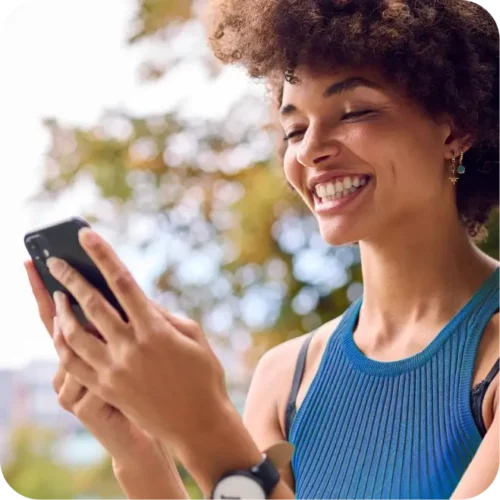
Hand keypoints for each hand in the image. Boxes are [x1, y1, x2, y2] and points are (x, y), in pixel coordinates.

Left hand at [45, 228, 231, 452]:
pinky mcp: (107, 389)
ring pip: (76, 334)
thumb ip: (163, 314)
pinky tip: (60, 331)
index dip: (103, 255)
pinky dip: (62, 343)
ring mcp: (115, 370)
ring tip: (56, 294)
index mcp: (155, 329)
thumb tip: (137, 299)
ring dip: (62, 310)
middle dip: (70, 278)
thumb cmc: (203, 374)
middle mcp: (131, 347)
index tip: (86, 235)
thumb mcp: (193, 335)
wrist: (198, 423)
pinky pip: (74, 363)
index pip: (122, 282)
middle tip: (55, 260)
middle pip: (92, 304)